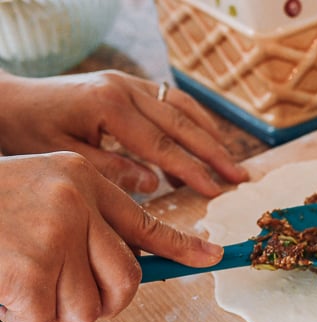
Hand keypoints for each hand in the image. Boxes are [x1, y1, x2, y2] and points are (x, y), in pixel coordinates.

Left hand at [0, 70, 248, 196]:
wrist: (9, 101)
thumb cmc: (31, 132)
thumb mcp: (65, 158)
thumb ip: (111, 171)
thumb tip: (152, 182)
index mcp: (108, 107)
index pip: (162, 146)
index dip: (193, 171)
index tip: (216, 191)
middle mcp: (123, 88)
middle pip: (181, 123)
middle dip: (214, 152)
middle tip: (240, 177)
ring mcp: (126, 82)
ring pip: (181, 107)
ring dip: (210, 134)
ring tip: (230, 161)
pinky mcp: (126, 83)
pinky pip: (170, 100)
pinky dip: (193, 119)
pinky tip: (206, 138)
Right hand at [0, 152, 223, 321]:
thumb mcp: (39, 193)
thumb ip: (85, 224)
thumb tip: (130, 275)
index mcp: (79, 177)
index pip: (143, 222)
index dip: (181, 247)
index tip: (215, 256)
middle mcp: (75, 199)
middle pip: (124, 283)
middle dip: (97, 300)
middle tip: (54, 288)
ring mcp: (53, 231)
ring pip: (87, 308)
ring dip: (49, 307)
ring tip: (15, 274)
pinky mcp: (28, 267)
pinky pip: (45, 317)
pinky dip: (18, 313)